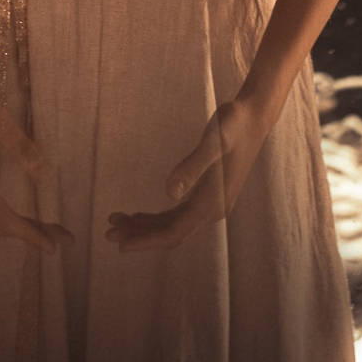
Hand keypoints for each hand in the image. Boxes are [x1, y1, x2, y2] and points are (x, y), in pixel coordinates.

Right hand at [0, 79, 71, 256]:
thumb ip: (22, 148)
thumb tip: (46, 175)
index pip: (4, 219)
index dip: (30, 235)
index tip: (55, 247)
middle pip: (0, 225)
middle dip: (34, 233)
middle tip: (67, 239)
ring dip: (23, 228)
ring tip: (54, 231)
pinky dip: (9, 218)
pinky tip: (28, 221)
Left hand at [105, 94, 273, 252]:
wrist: (253, 117)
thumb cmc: (234, 125)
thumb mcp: (213, 141)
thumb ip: (192, 166)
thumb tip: (169, 192)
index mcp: (212, 204)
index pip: (173, 233)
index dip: (146, 240)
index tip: (120, 244)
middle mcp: (212, 210)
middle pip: (171, 233)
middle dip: (140, 235)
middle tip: (108, 232)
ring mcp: (210, 204)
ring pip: (173, 225)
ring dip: (145, 227)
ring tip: (117, 222)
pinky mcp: (207, 195)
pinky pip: (178, 215)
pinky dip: (157, 218)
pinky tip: (139, 215)